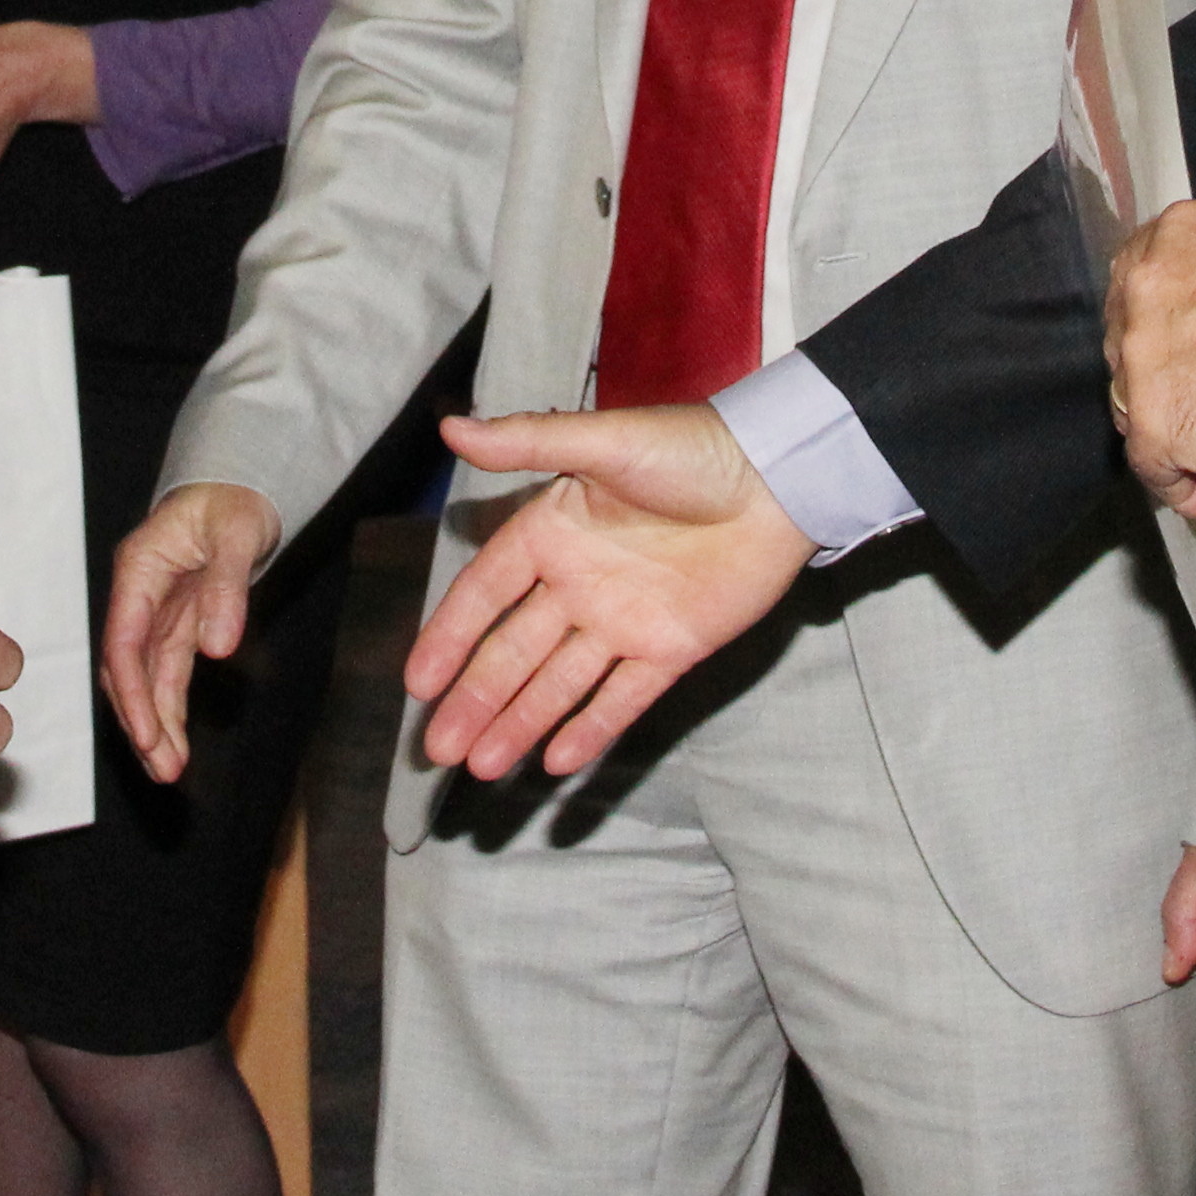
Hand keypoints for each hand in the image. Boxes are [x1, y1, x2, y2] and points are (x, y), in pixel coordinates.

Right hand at [104, 482, 280, 784]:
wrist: (241, 485)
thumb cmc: (234, 500)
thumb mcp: (237, 534)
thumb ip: (226, 588)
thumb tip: (218, 646)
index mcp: (139, 570)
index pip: (124, 642)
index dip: (132, 693)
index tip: (147, 734)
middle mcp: (139, 596)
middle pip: (128, 669)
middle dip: (141, 721)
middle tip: (161, 768)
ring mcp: (156, 612)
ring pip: (146, 678)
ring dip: (155, 723)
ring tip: (168, 771)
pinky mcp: (177, 624)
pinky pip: (168, 673)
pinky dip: (171, 708)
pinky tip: (176, 744)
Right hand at [402, 405, 811, 781]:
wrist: (779, 479)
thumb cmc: (691, 448)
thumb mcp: (604, 441)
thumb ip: (527, 443)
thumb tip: (450, 429)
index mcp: (552, 532)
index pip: (485, 593)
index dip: (449, 637)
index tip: (417, 683)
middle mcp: (578, 582)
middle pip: (514, 651)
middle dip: (475, 699)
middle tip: (438, 748)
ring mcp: (623, 620)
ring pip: (558, 683)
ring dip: (519, 723)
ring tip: (481, 766)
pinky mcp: (670, 648)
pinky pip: (623, 697)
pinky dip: (592, 728)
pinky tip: (555, 763)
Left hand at [1110, 199, 1195, 521]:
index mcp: (1167, 240)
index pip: (1134, 288)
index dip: (1152, 327)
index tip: (1170, 353)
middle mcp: (1140, 291)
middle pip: (1126, 346)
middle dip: (1152, 377)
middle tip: (1189, 403)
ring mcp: (1141, 358)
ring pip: (1130, 403)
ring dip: (1161, 429)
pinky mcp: (1155, 420)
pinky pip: (1150, 463)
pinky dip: (1174, 483)